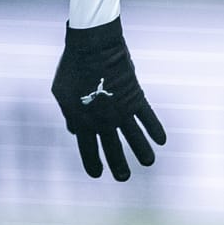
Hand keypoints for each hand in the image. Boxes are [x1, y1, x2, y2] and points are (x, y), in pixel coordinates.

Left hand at [51, 17, 165, 180]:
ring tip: (147, 163)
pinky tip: (162, 141)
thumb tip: (73, 130)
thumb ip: (69, 114)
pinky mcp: (135, 97)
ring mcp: (121, 110)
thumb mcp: (61, 93)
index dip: (92, 163)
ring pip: (134, 137)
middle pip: (112, 148)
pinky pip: (148, 117)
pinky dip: (155, 129)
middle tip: (123, 178)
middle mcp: (102, 120)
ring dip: (142, 151)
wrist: (92, 46)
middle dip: (118, 164)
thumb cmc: (72, 67)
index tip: (97, 174)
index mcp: (81, 120)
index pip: (87, 148)